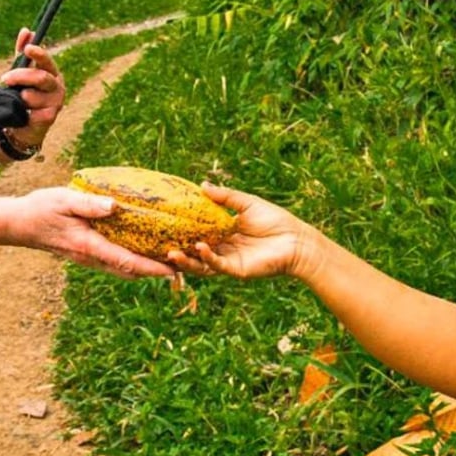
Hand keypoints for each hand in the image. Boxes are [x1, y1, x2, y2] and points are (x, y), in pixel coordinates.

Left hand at [0, 27, 65, 147]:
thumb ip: (22, 53)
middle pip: (40, 77)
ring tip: (18, 102)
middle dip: (21, 76)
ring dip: (20, 98)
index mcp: (52, 72)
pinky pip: (32, 112)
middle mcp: (57, 86)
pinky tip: (23, 114)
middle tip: (5, 78)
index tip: (27, 49)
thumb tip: (26, 30)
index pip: (47, 60)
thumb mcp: (21, 73)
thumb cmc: (23, 94)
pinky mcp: (51, 118)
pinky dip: (23, 112)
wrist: (24, 125)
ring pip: (33, 96)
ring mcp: (56, 102)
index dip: (38, 53)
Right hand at [17, 187, 173, 278]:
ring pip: (123, 270)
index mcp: (88, 245)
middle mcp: (91, 257)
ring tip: (170, 261)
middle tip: (183, 267)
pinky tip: (144, 251)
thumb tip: (114, 205)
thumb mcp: (63, 199)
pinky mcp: (87, 254)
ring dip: (146, 269)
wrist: (18, 224)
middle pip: (130, 272)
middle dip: (156, 272)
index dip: (152, 268)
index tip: (175, 270)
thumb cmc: (41, 209)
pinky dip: (133, 261)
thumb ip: (88, 204)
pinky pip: (115, 262)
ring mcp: (89, 259)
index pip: (126, 261)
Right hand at [168, 184, 313, 279]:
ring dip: (186, 259)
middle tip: (159, 243)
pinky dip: (207, 257)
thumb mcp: (246, 203)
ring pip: (201, 263)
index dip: (182, 231)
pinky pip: (217, 265)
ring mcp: (228, 261)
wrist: (296, 240)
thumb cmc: (275, 221)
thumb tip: (202, 186)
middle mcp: (223, 248)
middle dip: (177, 249)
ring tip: (172, 251)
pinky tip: (199, 248)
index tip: (164, 225)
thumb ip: (225, 197)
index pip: (197, 233)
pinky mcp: (236, 270)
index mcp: (224, 233)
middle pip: (194, 251)